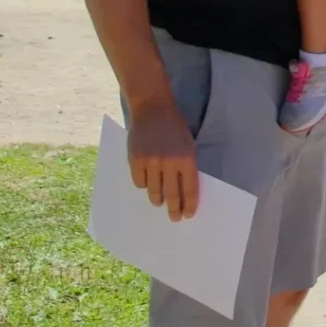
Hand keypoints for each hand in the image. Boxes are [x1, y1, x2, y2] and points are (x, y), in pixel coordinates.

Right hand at [127, 97, 198, 220]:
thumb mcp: (188, 144)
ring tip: (159, 202)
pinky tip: (147, 182)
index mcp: (187, 158)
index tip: (188, 214)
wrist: (153, 109)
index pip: (190, 189)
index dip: (189, 204)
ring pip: (154, 191)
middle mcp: (169, 162)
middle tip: (174, 218)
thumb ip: (187, 165)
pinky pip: (139, 183)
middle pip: (172, 195)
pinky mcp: (135, 160)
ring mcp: (151, 162)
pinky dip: (143, 185)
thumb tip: (185, 192)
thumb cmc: (174, 127)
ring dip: (157, 199)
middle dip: (174, 209)